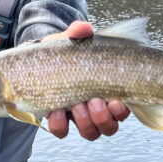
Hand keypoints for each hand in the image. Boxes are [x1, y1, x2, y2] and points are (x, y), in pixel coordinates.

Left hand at [42, 21, 130, 139]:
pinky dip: (60, 125)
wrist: (40, 57)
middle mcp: (98, 109)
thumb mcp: (74, 39)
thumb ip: (79, 31)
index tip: (116, 100)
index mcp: (109, 91)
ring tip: (77, 106)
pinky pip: (62, 132)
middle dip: (103, 117)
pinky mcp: (59, 120)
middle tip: (94, 101)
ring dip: (86, 123)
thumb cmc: (65, 50)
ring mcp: (79, 117)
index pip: (123, 110)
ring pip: (90, 133)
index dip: (121, 111)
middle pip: (109, 127)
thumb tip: (84, 28)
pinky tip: (56, 111)